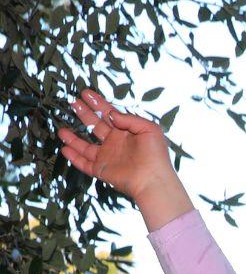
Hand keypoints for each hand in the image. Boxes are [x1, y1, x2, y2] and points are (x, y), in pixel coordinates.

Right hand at [57, 90, 191, 229]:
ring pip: (85, 145)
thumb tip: (112, 114)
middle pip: (95, 125)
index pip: (109, 114)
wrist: (153, 180)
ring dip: (73, 137)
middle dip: (84, 114)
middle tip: (73, 102)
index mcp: (126, 132)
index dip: (98, 103)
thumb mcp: (149, 129)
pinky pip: (84, 163)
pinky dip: (74, 157)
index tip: (86, 93)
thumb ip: (130, 119)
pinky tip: (64, 149)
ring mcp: (107, 156)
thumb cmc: (156, 155)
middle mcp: (115, 143)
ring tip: (61, 129)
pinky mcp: (101, 169)